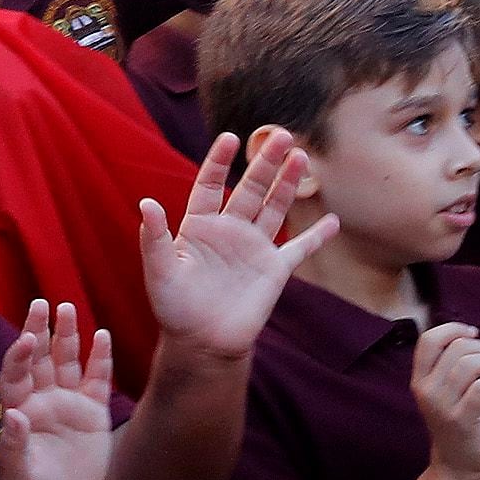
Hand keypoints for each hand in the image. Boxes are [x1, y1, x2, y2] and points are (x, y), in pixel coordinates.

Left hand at [0, 303, 118, 479]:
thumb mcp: (16, 475)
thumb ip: (12, 446)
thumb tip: (12, 415)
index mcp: (17, 409)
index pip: (16, 374)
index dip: (20, 355)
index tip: (28, 337)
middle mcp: (41, 399)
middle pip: (40, 358)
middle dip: (40, 330)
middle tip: (42, 303)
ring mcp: (67, 402)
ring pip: (67, 361)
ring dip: (68, 336)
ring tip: (68, 308)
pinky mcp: (92, 411)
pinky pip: (97, 380)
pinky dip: (100, 359)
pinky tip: (102, 336)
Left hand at [140, 128, 324, 362]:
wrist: (203, 344)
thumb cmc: (174, 309)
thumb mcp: (160, 272)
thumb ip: (154, 238)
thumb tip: (145, 203)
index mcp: (199, 226)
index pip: (210, 184)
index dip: (218, 161)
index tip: (230, 138)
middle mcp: (230, 231)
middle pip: (251, 189)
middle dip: (266, 163)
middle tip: (282, 135)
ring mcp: (255, 249)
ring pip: (275, 208)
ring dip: (289, 184)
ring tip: (302, 157)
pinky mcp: (274, 270)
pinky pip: (300, 249)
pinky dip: (317, 236)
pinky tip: (333, 221)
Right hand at [412, 321, 479, 479]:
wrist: (458, 469)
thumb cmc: (458, 425)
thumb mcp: (446, 393)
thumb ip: (451, 366)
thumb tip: (471, 335)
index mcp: (419, 380)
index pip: (428, 340)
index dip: (454, 329)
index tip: (474, 334)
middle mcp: (426, 391)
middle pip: (458, 348)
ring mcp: (443, 406)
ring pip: (472, 364)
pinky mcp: (463, 420)